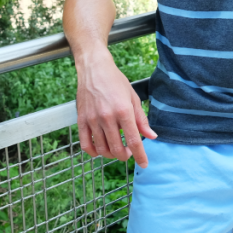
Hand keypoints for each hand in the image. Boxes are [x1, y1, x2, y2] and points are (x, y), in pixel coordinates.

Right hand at [76, 51, 156, 166]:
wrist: (94, 68)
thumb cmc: (115, 81)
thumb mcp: (133, 97)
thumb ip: (142, 119)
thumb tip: (151, 136)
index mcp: (123, 111)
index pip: (133, 141)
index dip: (140, 156)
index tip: (144, 164)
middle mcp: (107, 117)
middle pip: (117, 149)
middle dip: (125, 156)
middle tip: (129, 152)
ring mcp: (92, 119)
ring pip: (102, 149)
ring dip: (111, 154)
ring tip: (116, 149)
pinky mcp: (81, 119)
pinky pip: (85, 144)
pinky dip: (93, 152)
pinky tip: (100, 150)